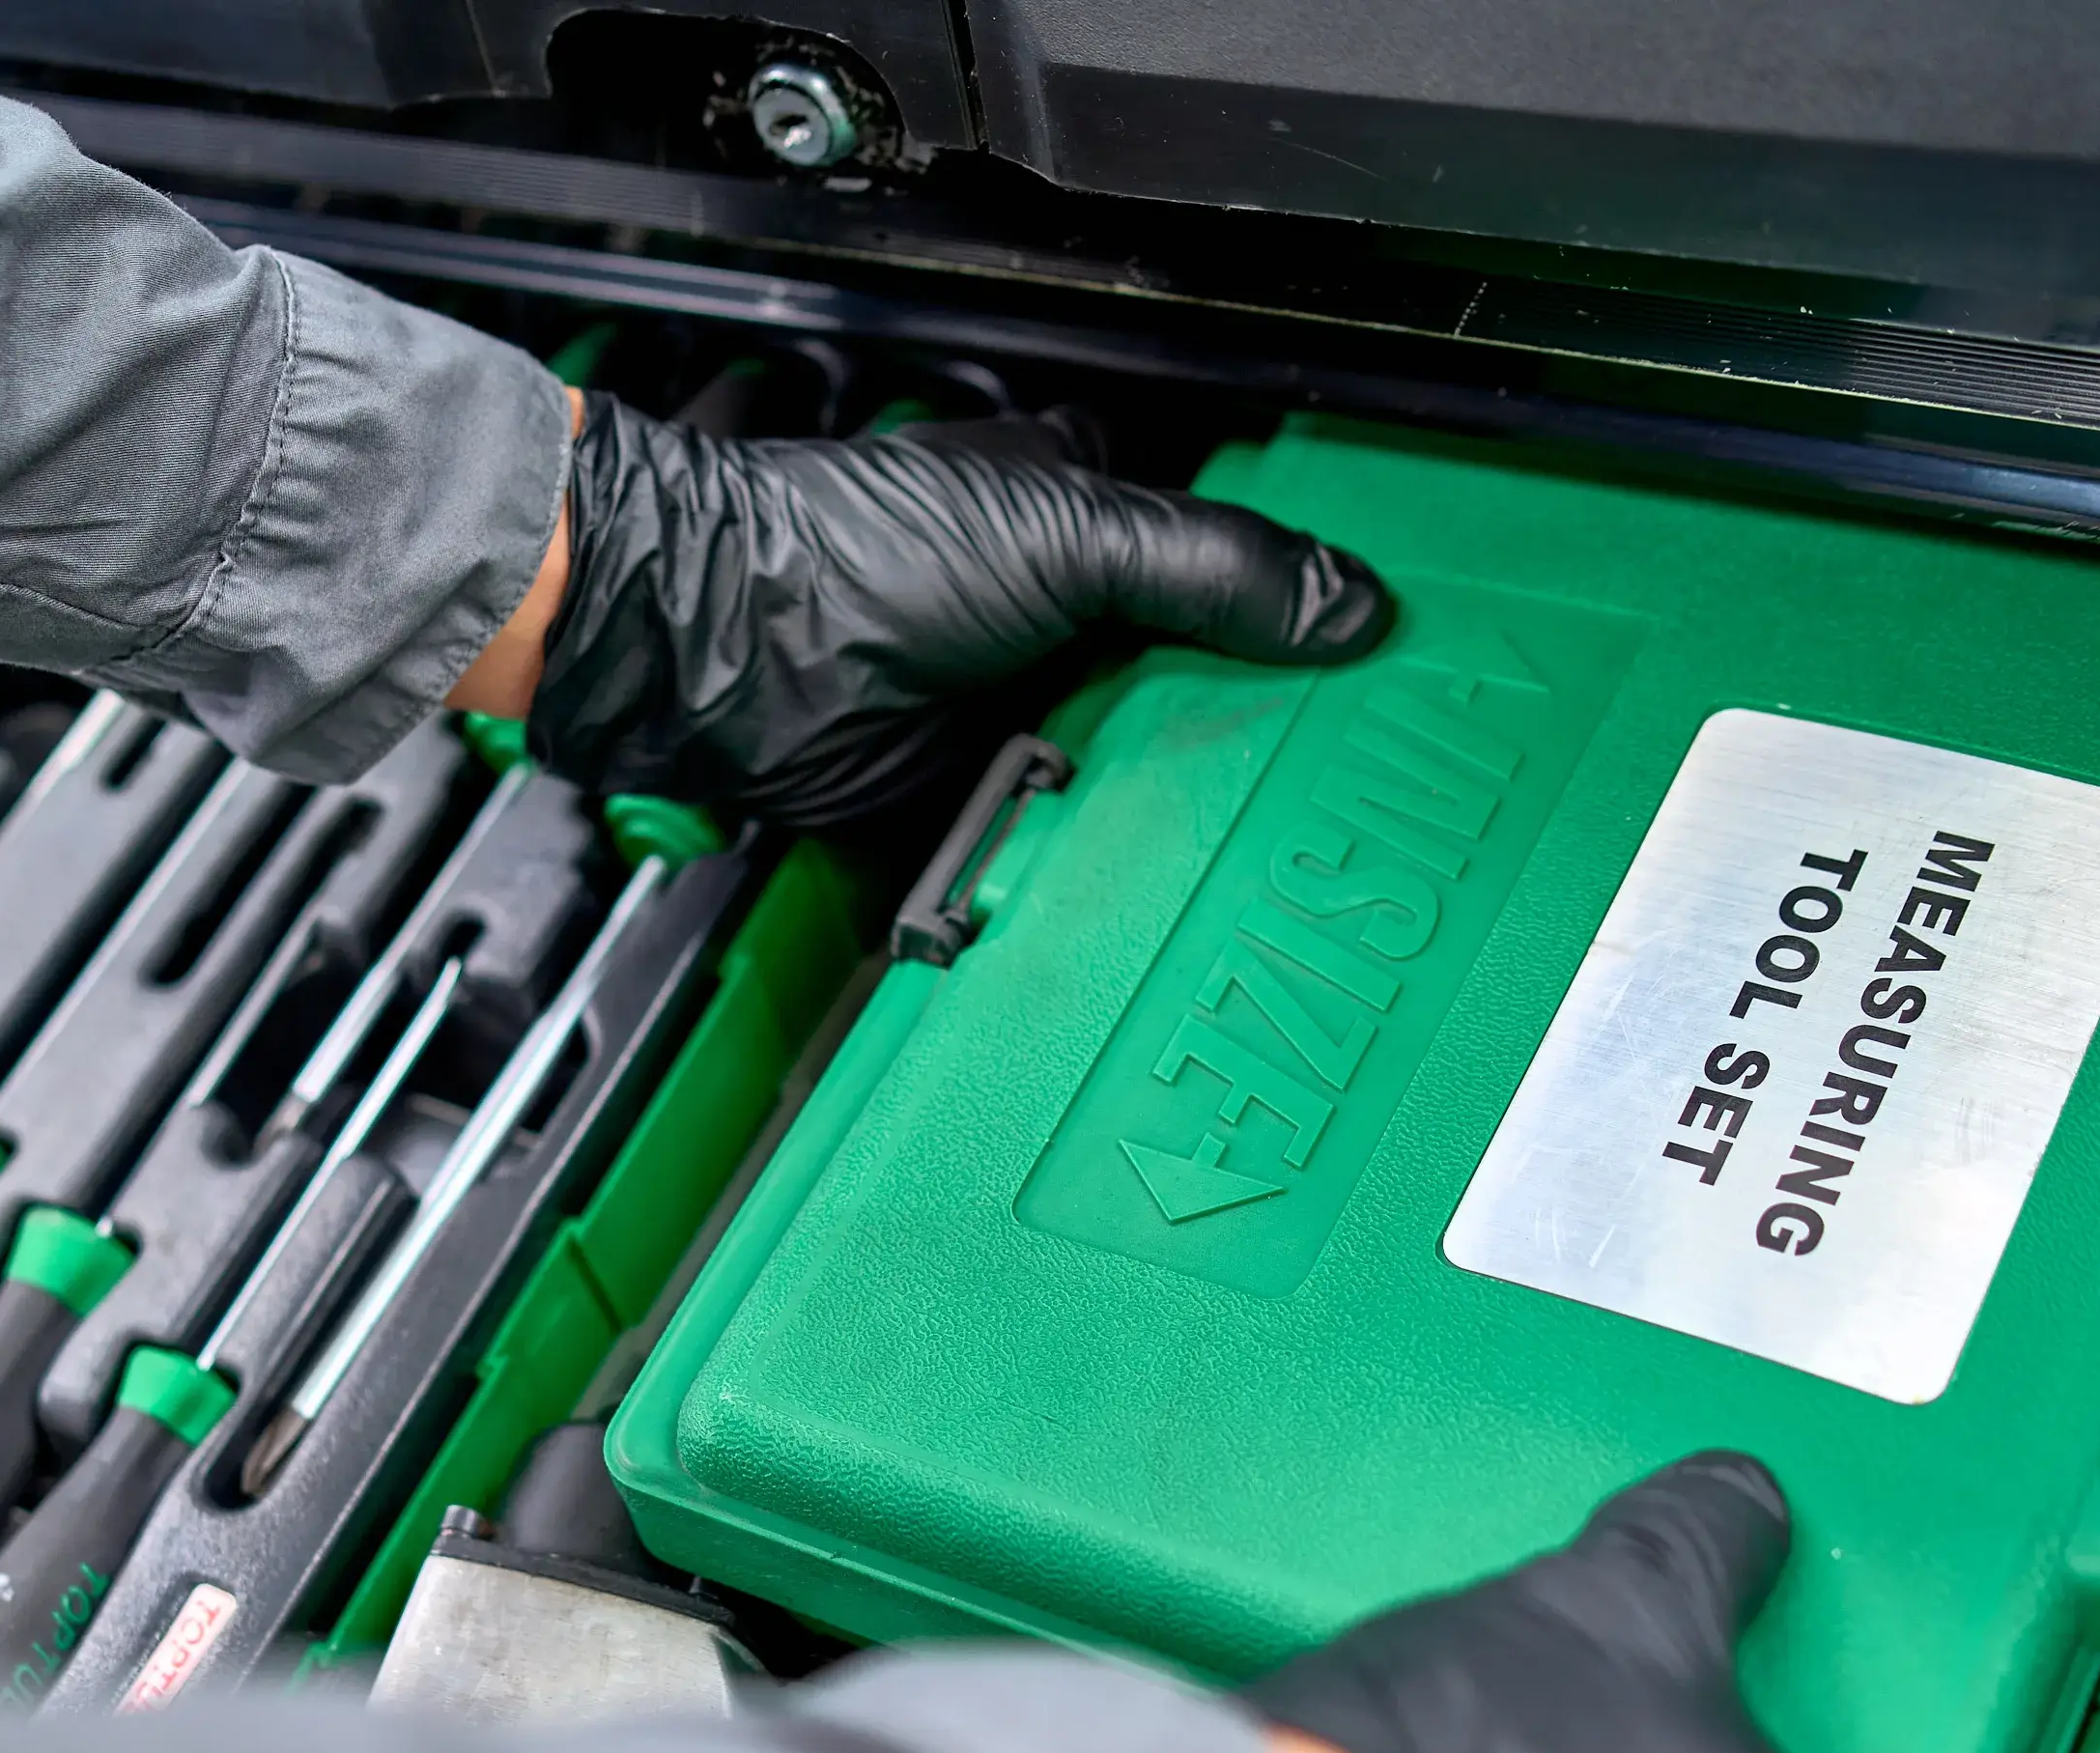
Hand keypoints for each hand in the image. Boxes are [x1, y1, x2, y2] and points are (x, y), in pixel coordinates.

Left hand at [498, 394, 1389, 826]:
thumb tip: (1349, 601)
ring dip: (1183, 806)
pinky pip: (1060, 841)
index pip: (1225, 564)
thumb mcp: (1068, 533)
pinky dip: (1099, 865)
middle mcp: (1054, 617)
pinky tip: (1168, 889)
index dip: (1293, 609)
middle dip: (1253, 727)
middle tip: (1351, 777)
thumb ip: (1213, 566)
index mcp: (1084, 516)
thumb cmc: (849, 555)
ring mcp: (1014, 711)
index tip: (1379, 662)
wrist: (720, 650)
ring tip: (1283, 848)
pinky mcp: (972, 801)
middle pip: (1190, 680)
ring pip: (1135, 769)